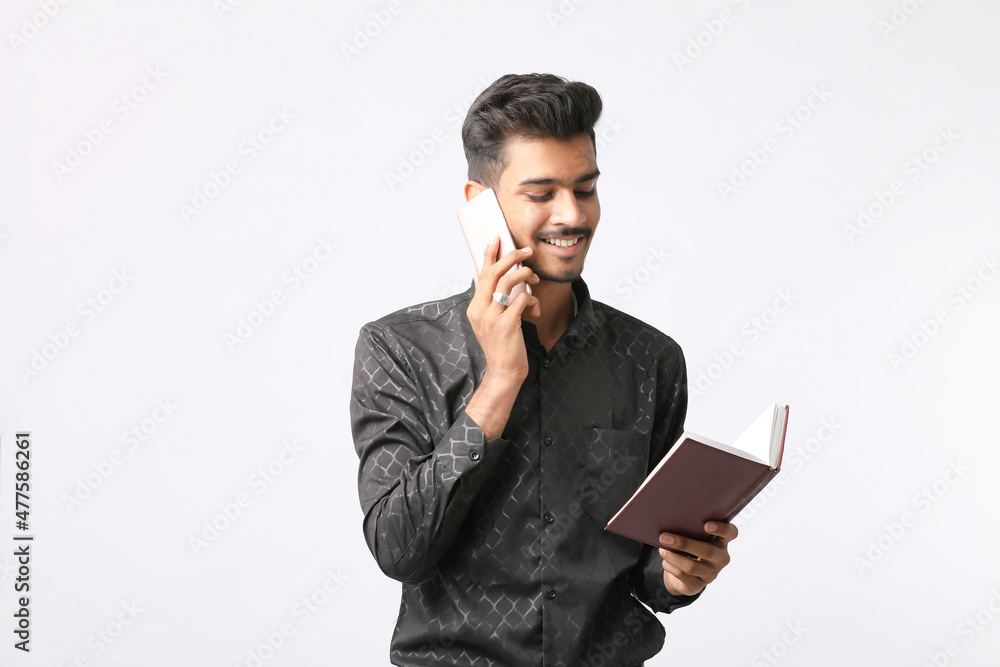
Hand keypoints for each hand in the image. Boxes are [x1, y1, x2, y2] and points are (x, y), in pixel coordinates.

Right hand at [466, 236, 539, 384]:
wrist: (503, 372)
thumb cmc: (499, 345)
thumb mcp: (486, 319)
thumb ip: (483, 297)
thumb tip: (476, 273)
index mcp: (474, 306)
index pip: (481, 274)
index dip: (488, 254)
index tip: (497, 238)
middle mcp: (480, 310)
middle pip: (494, 273)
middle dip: (512, 257)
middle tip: (526, 251)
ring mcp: (492, 317)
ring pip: (509, 282)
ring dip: (526, 276)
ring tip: (534, 279)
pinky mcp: (507, 324)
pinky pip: (522, 299)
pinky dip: (532, 300)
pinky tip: (534, 309)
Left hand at [658, 521, 736, 596]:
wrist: (685, 572)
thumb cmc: (690, 546)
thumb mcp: (694, 537)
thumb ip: (690, 529)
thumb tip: (670, 523)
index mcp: (722, 541)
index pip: (731, 533)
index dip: (722, 529)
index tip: (706, 525)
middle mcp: (720, 558)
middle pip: (707, 551)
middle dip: (684, 543)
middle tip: (664, 537)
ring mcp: (711, 573)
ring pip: (692, 566)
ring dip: (674, 557)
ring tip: (662, 549)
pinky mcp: (698, 584)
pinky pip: (683, 576)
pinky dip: (671, 566)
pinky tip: (665, 560)